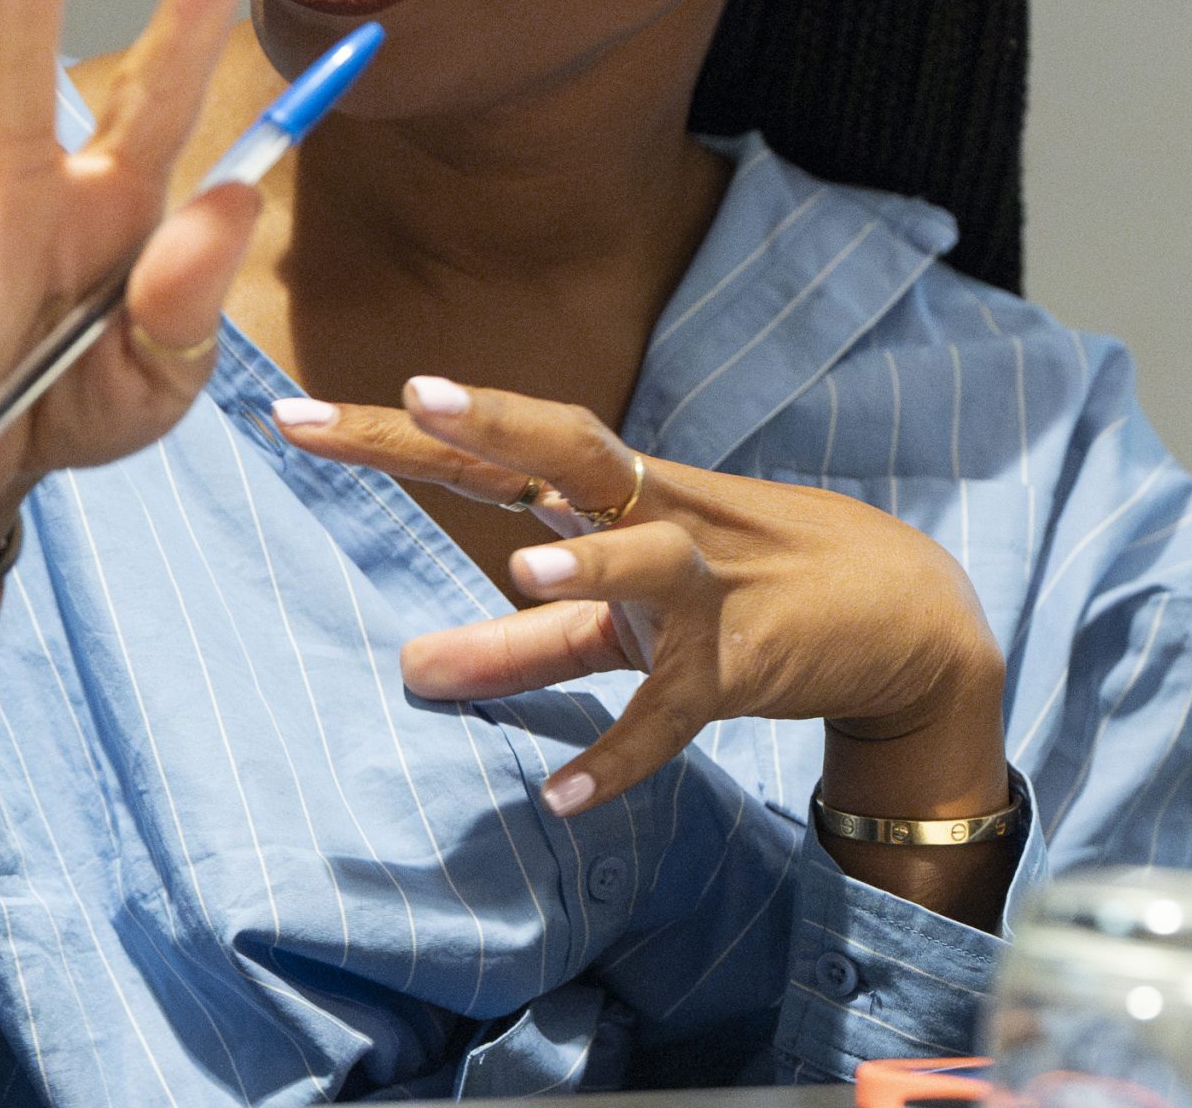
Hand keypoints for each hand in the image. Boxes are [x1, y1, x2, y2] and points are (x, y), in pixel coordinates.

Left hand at [276, 377, 1008, 819]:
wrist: (899, 615)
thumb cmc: (737, 592)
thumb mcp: (615, 621)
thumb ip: (514, 645)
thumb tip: (409, 672)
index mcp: (610, 493)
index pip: (494, 448)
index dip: (396, 432)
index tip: (293, 413)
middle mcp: (652, 514)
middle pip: (568, 449)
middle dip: (491, 421)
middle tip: (415, 394)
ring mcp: (706, 586)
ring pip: (647, 557)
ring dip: (589, 562)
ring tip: (522, 571)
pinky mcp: (745, 666)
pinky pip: (677, 711)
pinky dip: (622, 756)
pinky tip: (561, 798)